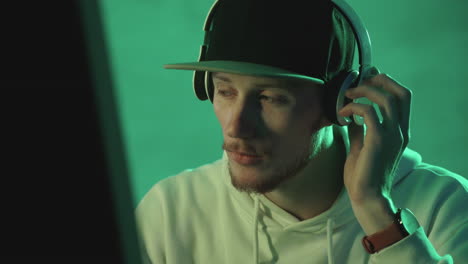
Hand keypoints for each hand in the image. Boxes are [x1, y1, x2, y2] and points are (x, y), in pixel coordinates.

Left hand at [337, 67, 412, 233]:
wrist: (367, 197)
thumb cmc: (363, 175)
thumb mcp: (362, 147)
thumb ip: (360, 130)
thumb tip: (351, 116)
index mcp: (399, 131)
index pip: (403, 97)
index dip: (387, 82)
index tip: (368, 76)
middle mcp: (400, 131)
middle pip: (401, 93)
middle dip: (380, 80)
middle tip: (359, 81)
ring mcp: (392, 136)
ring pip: (387, 99)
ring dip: (366, 90)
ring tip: (348, 94)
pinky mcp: (378, 141)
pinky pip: (369, 113)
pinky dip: (355, 107)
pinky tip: (343, 113)